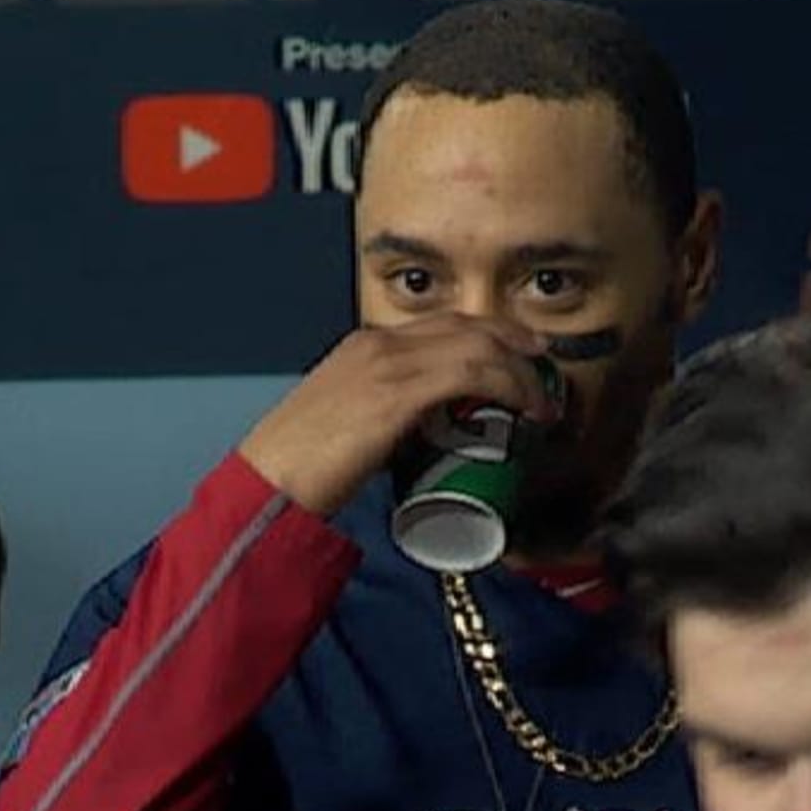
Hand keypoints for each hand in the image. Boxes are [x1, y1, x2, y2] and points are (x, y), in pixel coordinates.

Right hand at [238, 315, 553, 516]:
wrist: (267, 485)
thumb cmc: (300, 467)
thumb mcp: (346, 423)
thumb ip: (384, 416)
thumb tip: (423, 435)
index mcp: (364, 346)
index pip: (442, 325)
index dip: (488, 333)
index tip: (518, 351)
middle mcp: (379, 344)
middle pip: (467, 325)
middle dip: (513, 340)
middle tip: (543, 363)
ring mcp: (389, 364)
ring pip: (478, 346)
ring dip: (520, 371)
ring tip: (541, 400)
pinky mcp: (397, 393)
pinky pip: (472, 373)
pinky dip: (509, 385)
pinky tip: (526, 406)